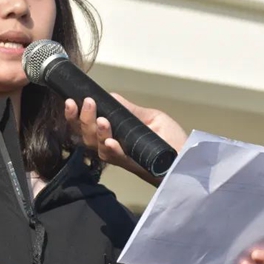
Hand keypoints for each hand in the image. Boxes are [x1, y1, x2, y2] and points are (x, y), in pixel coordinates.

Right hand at [64, 94, 186, 186]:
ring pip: (99, 148)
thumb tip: (110, 96)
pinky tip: (110, 141)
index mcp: (115, 136)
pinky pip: (119, 159)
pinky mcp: (136, 167)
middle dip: (84, 120)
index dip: (75, 117)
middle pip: (87, 137)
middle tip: (87, 103)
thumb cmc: (174, 141)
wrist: (193, 161)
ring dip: (97, 132)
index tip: (71, 102)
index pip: (88, 127)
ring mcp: (124, 159)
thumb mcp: (152, 118)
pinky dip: (112, 150)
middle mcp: (114, 149)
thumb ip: (130, 110)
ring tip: (101, 120)